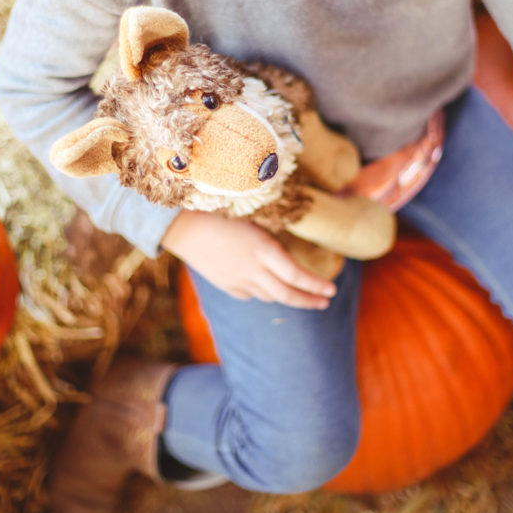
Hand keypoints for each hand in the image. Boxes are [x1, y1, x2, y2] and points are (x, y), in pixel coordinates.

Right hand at [161, 210, 336, 308]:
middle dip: (309, 300)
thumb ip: (270, 235)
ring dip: (285, 295)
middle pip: (286, 294)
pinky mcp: (223, 283)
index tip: (331, 290)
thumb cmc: (219, 209)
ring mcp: (236, 280)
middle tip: (324, 302)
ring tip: (297, 292)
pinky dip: (260, 292)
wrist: (180, 224)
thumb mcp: (252, 217)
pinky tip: (263, 285)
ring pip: (268, 295)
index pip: (296, 275)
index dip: (316, 285)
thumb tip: (290, 244)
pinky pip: (248, 294)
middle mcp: (251, 269)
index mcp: (262, 249)